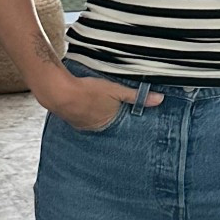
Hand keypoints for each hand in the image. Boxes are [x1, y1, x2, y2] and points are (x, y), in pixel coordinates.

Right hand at [46, 74, 162, 130]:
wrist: (60, 92)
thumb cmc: (89, 92)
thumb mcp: (117, 90)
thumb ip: (137, 96)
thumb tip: (159, 100)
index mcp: (109, 123)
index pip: (122, 123)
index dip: (124, 117)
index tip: (126, 114)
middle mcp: (96, 128)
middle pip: (108, 123)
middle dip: (110, 116)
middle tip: (110, 106)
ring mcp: (82, 125)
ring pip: (94, 120)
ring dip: (96, 114)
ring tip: (96, 105)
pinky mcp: (71, 119)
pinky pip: (82, 117)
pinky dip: (84, 111)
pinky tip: (83, 104)